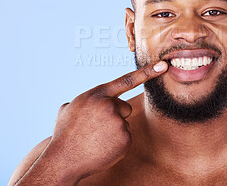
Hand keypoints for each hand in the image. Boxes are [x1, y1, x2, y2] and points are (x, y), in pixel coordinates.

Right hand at [48, 61, 167, 180]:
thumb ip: (81, 102)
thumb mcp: (67, 110)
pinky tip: (102, 147)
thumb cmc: (64, 135)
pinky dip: (117, 144)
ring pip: (124, 123)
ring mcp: (118, 122)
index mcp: (97, 95)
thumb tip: (74, 103)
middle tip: (96, 129)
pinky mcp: (124, 138)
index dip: (147, 72)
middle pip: (125, 107)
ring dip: (114, 131)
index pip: (126, 80)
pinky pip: (126, 138)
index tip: (163, 65)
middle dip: (115, 116)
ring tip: (96, 139)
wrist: (63, 160)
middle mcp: (109, 105)